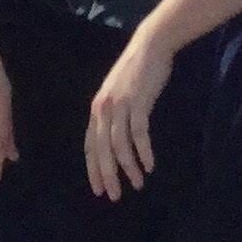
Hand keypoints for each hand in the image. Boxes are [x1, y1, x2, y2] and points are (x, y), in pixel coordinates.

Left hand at [85, 27, 172, 200]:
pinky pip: (139, 133)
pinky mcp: (138, 101)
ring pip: (120, 145)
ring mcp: (121, 104)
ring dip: (129, 167)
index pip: (90, 146)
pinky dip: (143, 151)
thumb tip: (112, 143)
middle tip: (115, 196)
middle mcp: (104, 108)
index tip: (99, 190)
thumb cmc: (135, 71)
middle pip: (102, 150)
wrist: (150, 45)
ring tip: (138, 183)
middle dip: (108, 175)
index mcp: (97, 108)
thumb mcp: (116, 94)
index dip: (93, 170)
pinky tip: (150, 164)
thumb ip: (112, 115)